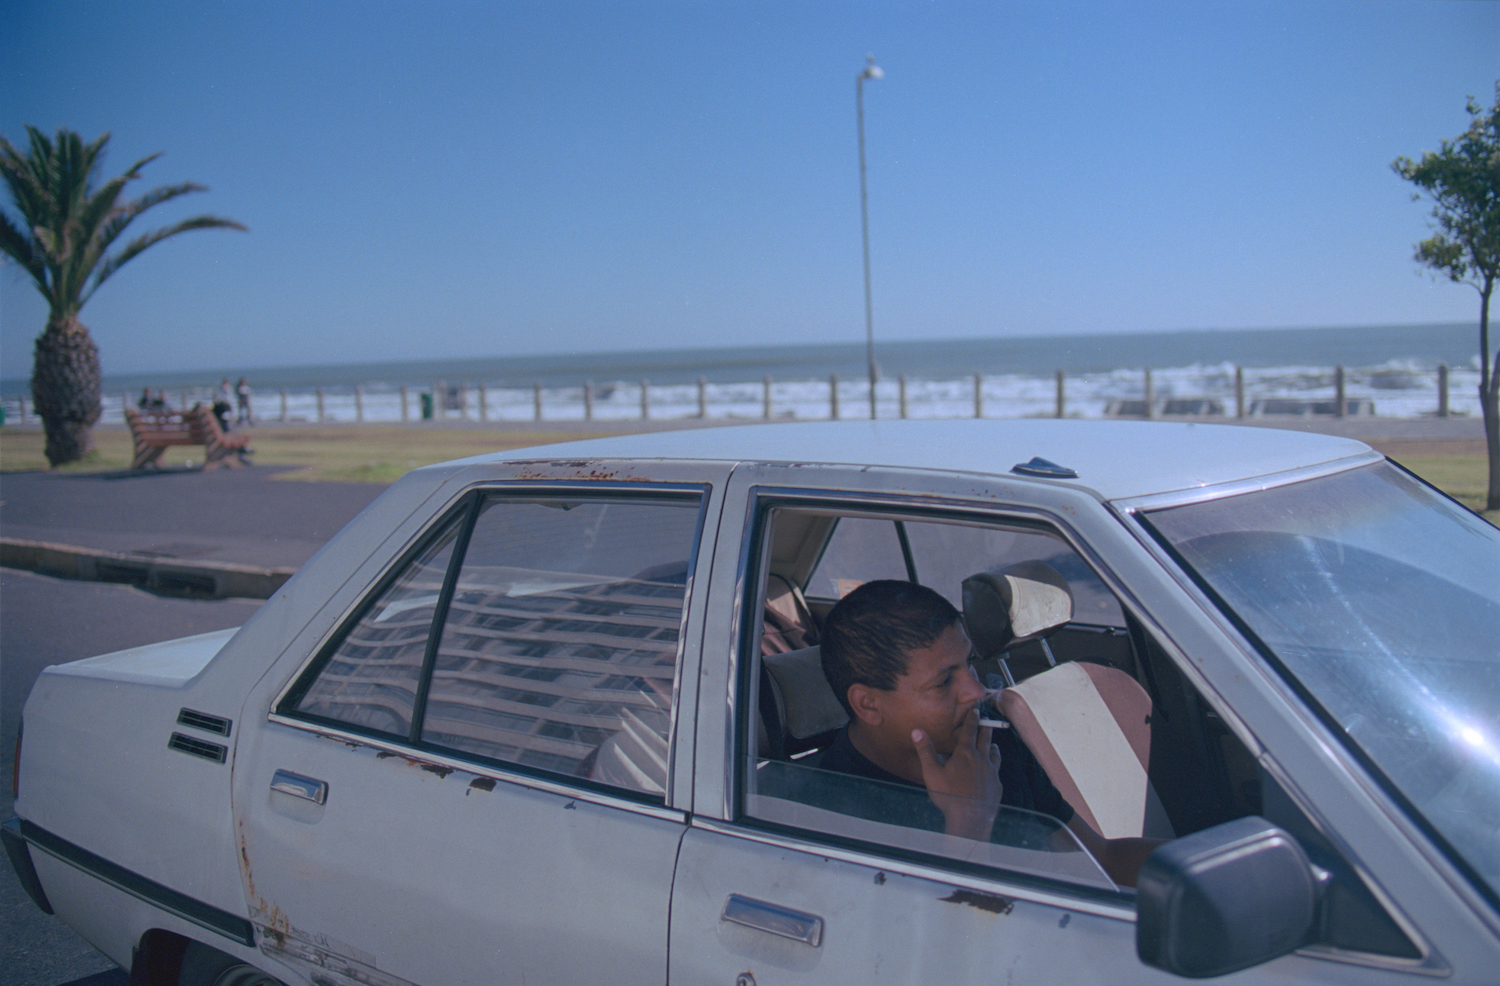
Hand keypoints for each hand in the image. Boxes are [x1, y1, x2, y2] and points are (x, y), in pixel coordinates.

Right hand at [912, 710, 1001, 839]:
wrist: (970, 819)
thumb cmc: (949, 796)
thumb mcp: (932, 772)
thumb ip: (926, 750)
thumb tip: (917, 731)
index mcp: (965, 753)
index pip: (970, 730)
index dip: (972, 718)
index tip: (975, 710)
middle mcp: (981, 759)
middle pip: (985, 738)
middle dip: (984, 727)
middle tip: (984, 721)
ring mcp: (992, 772)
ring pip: (995, 753)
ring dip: (992, 745)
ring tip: (991, 743)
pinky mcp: (997, 785)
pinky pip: (997, 771)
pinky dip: (994, 766)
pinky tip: (992, 771)